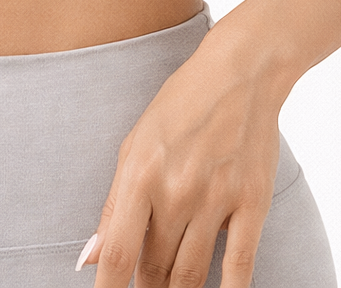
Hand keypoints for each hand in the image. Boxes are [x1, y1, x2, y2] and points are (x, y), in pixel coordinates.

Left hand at [78, 28, 290, 287]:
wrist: (240, 73)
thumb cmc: (180, 105)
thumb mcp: (134, 144)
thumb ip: (112, 205)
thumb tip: (88, 259)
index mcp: (140, 175)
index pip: (117, 254)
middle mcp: (176, 191)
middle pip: (154, 269)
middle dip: (146, 287)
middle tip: (145, 285)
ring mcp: (216, 199)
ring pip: (191, 275)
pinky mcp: (252, 204)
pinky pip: (239, 267)